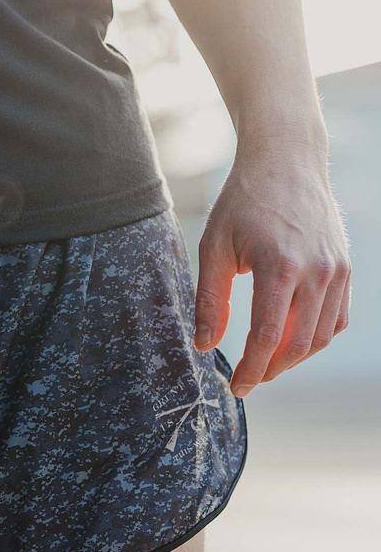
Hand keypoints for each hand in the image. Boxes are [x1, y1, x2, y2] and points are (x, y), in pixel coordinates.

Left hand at [194, 142, 350, 396]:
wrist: (286, 162)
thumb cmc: (242, 204)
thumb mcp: (213, 249)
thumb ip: (210, 302)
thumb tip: (205, 346)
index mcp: (280, 267)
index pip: (266, 337)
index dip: (252, 370)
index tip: (237, 389)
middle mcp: (318, 272)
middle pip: (298, 344)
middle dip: (271, 370)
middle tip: (249, 380)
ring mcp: (338, 270)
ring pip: (322, 336)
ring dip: (294, 357)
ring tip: (265, 363)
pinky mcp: (346, 267)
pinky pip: (337, 318)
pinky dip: (316, 337)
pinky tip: (290, 341)